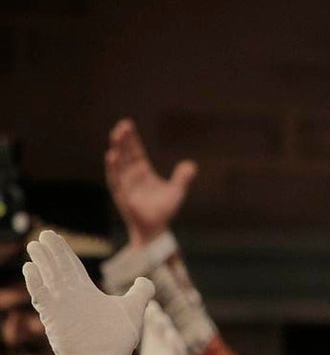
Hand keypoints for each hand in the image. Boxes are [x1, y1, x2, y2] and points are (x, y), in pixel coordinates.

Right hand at [23, 230, 152, 354]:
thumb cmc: (119, 340)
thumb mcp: (134, 310)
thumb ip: (141, 293)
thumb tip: (143, 280)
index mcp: (88, 293)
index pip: (73, 267)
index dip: (64, 252)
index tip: (55, 237)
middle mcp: (72, 297)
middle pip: (59, 268)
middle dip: (51, 251)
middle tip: (43, 234)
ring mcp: (62, 307)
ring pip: (49, 278)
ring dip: (41, 262)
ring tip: (33, 245)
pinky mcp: (54, 319)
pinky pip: (42, 298)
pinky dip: (36, 284)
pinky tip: (30, 268)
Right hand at [105, 119, 196, 246]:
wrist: (155, 230)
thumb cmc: (162, 211)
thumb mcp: (176, 192)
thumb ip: (183, 178)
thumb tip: (191, 164)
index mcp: (142, 172)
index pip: (135, 151)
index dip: (132, 139)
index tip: (128, 124)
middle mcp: (131, 176)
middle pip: (126, 154)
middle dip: (123, 140)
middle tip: (122, 125)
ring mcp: (125, 185)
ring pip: (119, 164)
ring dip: (117, 150)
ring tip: (116, 136)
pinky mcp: (122, 195)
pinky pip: (116, 180)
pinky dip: (114, 168)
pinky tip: (112, 155)